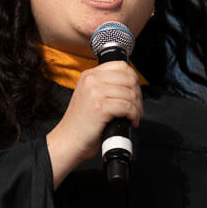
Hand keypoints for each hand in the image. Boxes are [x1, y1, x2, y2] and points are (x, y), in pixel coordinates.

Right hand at [46, 61, 142, 186]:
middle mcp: (92, 80)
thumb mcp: (91, 97)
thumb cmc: (81, 124)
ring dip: (137, 108)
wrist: (67, 141)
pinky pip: (127, 106)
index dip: (133, 80)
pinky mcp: (100, 106)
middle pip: (129, 79)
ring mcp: (95, 92)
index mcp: (89, 75)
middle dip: (138, 95)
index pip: (121, 66)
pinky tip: (131, 122)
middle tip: (137, 108)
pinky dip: (134, 115)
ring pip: (130, 94)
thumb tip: (131, 87)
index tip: (135, 93)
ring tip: (134, 117)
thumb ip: (106, 87)